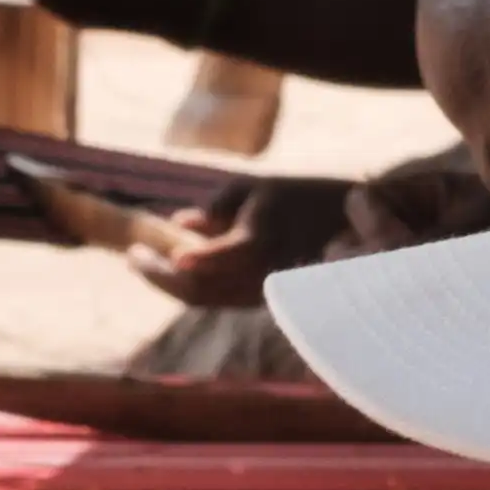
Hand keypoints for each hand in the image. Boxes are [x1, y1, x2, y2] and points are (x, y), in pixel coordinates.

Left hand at [119, 168, 359, 314]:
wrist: (359, 225)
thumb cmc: (305, 196)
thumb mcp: (260, 189)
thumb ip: (217, 207)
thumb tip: (179, 223)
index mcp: (258, 245)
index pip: (205, 265)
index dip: (167, 268)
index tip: (136, 254)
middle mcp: (259, 277)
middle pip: (197, 292)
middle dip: (158, 277)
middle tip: (131, 256)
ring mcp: (264, 294)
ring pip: (207, 300)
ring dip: (170, 284)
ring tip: (142, 260)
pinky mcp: (268, 299)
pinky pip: (221, 299)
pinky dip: (194, 285)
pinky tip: (177, 266)